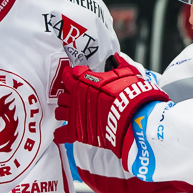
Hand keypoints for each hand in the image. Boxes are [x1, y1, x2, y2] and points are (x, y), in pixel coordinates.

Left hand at [53, 54, 169, 158]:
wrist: (132, 115)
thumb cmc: (129, 93)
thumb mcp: (126, 73)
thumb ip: (118, 64)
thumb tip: (117, 58)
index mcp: (84, 81)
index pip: (69, 76)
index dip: (69, 75)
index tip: (71, 76)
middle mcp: (76, 97)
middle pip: (62, 96)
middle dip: (67, 97)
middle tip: (74, 98)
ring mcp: (75, 114)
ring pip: (59, 113)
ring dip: (64, 113)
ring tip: (71, 114)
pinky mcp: (78, 132)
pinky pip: (62, 134)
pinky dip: (61, 135)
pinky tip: (62, 134)